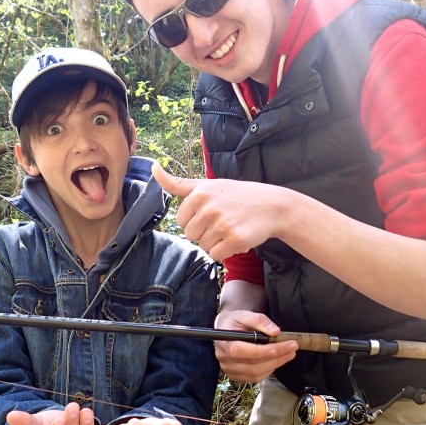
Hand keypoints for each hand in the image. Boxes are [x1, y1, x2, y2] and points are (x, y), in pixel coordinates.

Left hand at [152, 163, 283, 261]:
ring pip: (203, 246)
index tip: (212, 212)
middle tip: (223, 221)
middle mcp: (209, 208)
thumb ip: (178, 183)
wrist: (272, 206)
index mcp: (199, 194)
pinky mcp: (234, 240)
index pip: (181, 221)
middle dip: (205, 232)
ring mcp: (222, 225)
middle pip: (190, 235)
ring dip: (216, 242)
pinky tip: (237, 238)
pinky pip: (216, 255)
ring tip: (232, 228)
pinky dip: (226, 251)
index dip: (196, 220)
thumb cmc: (237, 196)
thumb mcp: (208, 185)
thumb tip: (153, 168)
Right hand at [214, 310, 297, 382]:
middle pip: (254, 365)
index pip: (248, 351)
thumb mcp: (245, 314)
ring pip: (256, 373)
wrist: (226, 328)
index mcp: (225, 342)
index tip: (289, 344)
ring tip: (288, 354)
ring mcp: (228, 369)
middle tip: (293, 349)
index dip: (270, 350)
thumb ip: (260, 320)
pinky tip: (275, 361)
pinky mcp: (234, 376)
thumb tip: (275, 331)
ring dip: (275, 364)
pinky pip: (254, 378)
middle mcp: (224, 358)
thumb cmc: (235, 321)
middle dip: (277, 357)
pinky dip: (268, 370)